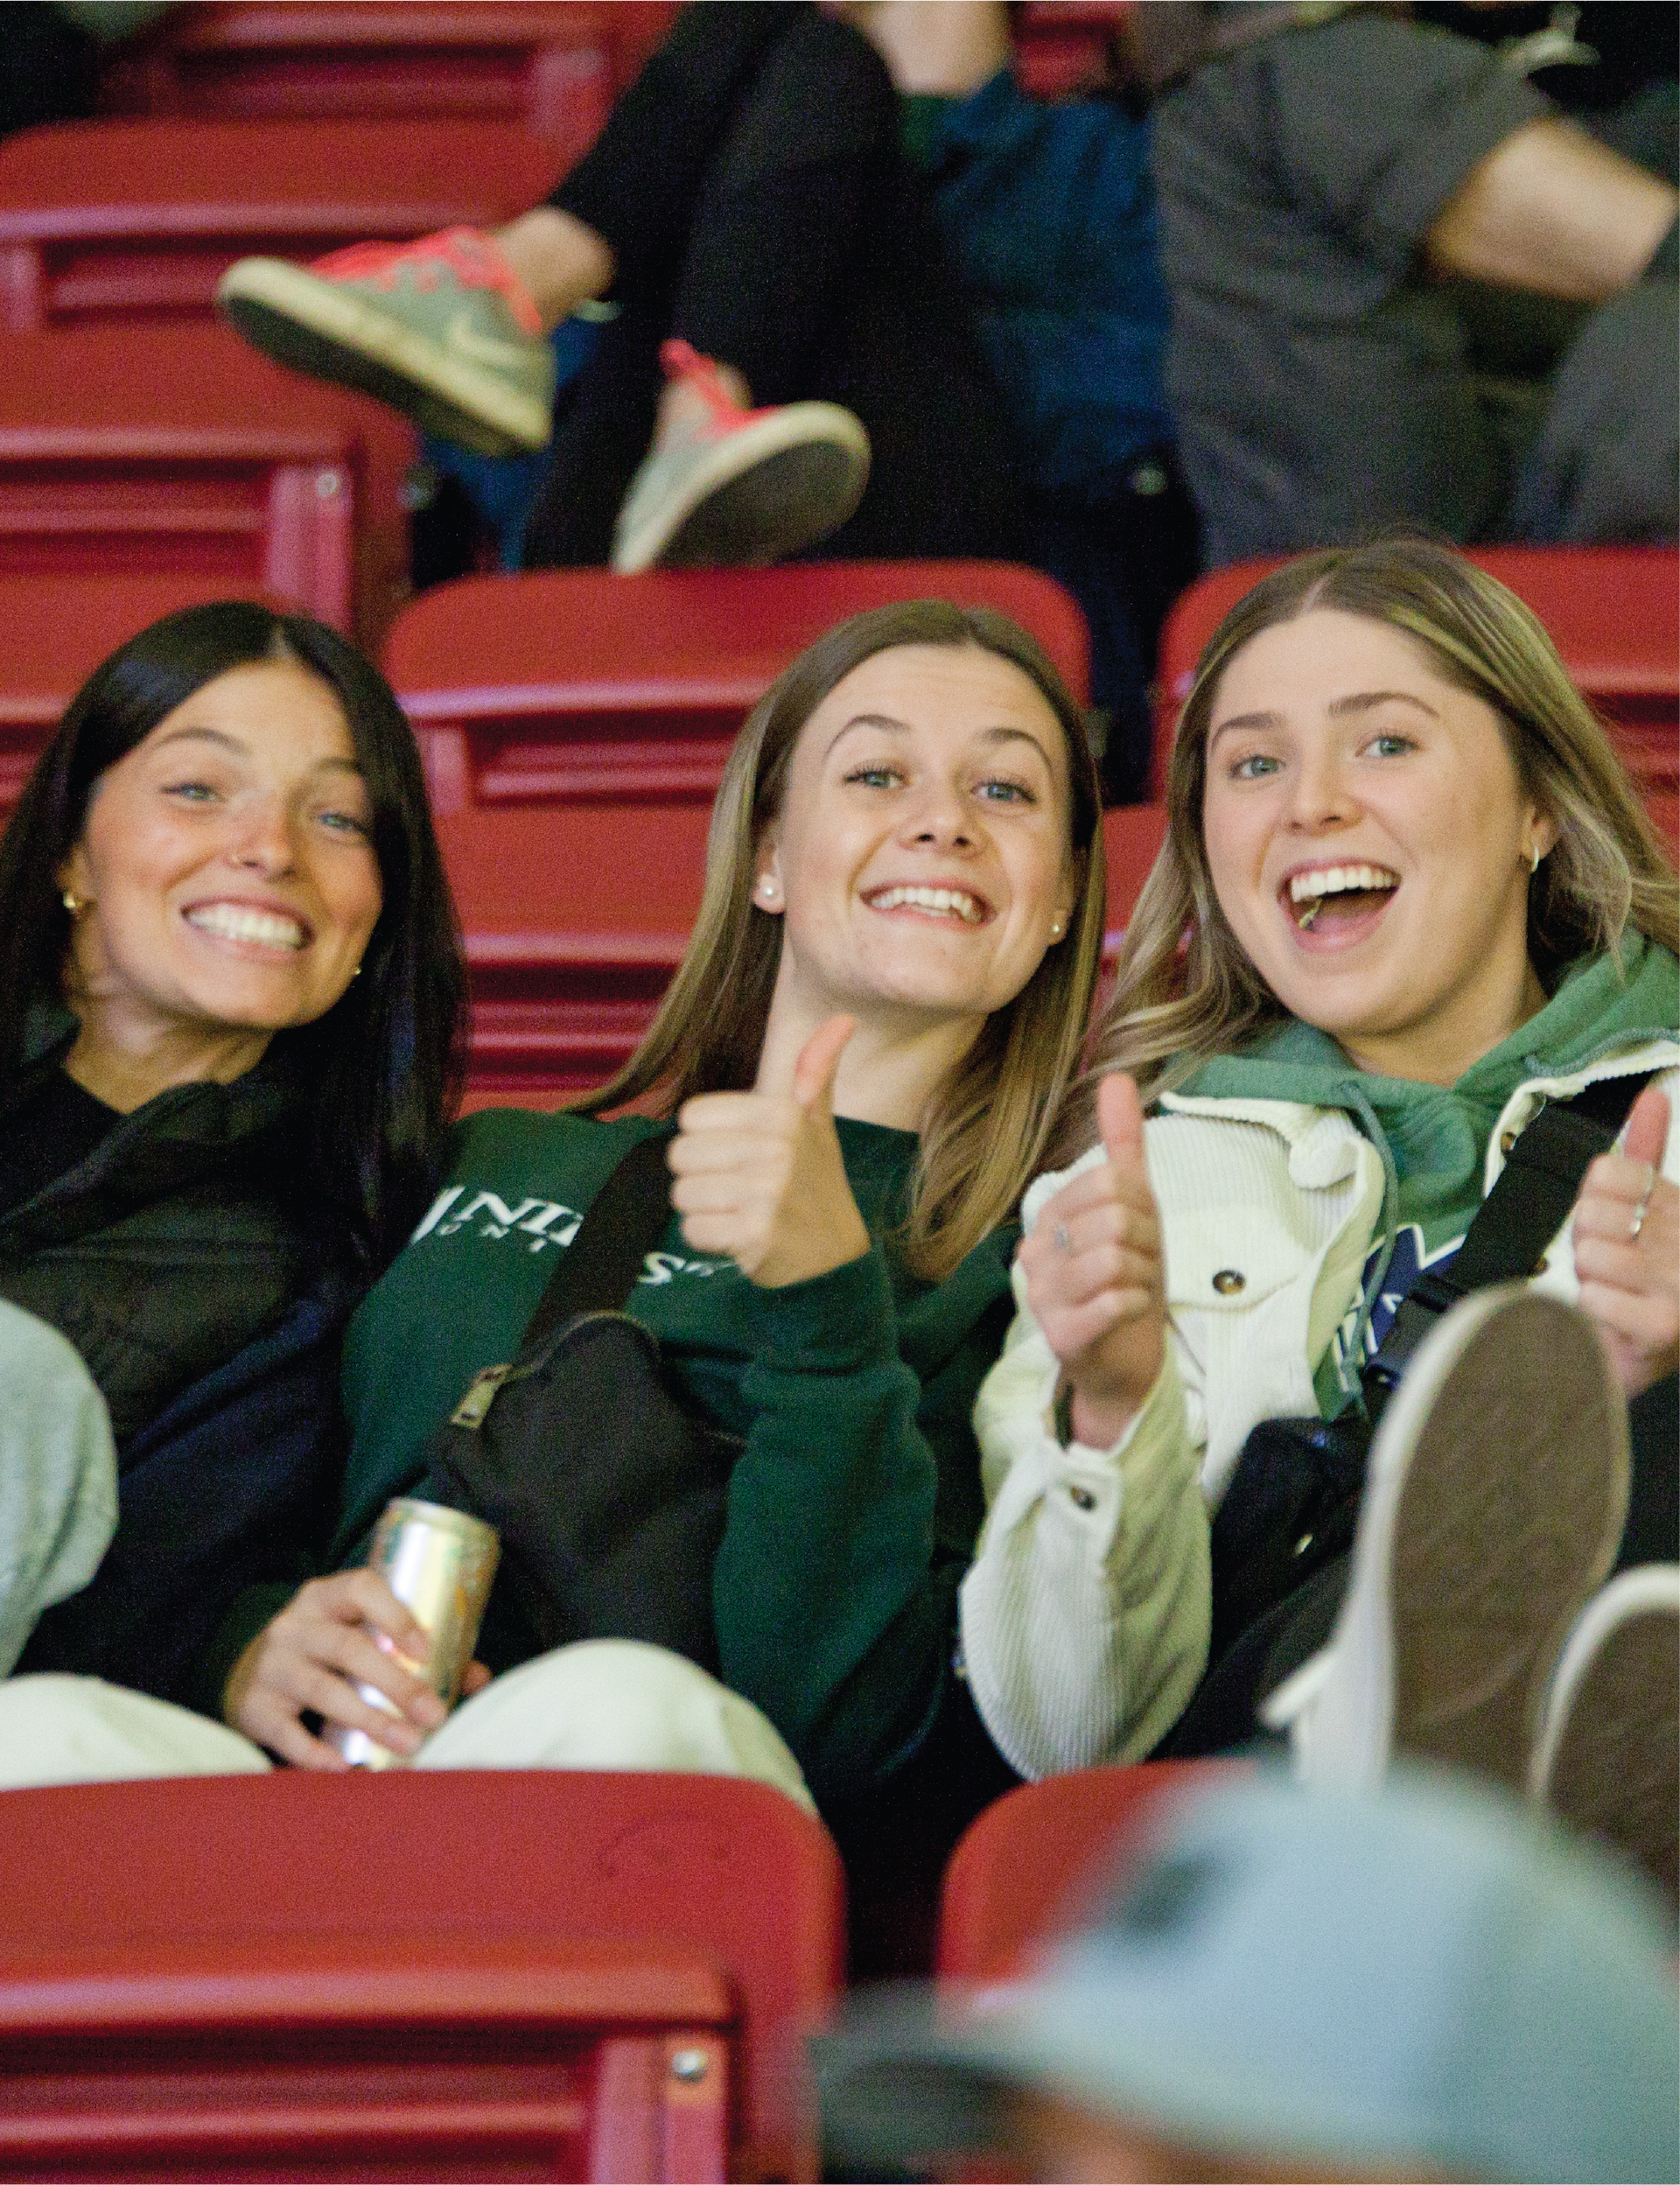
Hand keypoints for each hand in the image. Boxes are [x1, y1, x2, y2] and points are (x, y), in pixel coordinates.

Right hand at [223, 1568, 463, 1768]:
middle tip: (434, 1715)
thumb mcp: (362, 1637)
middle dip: (397, 1683)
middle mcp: (295, 1625)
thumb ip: (419, 1653)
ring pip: (323, 1691)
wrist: (249, 1674)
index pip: (362, 1588)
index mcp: (328, 1596)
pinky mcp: (253, 1707)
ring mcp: (271, 1665)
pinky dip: (318, 1754)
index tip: (427, 1652)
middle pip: (348, 1648)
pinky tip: (347, 1768)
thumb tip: (478, 1677)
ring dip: (372, 1720)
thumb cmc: (330, 1653)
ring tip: (410, 1744)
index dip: (396, 1616)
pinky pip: (287, 1733)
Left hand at [667, 1013, 871, 1285]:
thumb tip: (842, 1018)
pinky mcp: (754, 1235)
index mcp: (782, 1114)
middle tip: (737, 1189)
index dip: (707, 1140)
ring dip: (704, 1210)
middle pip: (679, 1155)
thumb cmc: (815, 1184)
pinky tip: (739, 1236)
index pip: (691, 1116)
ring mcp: (766, 1194)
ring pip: (682, 1195)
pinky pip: (693, 1230)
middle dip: (700, 1177)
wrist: (836, 1256)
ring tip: (739, 1212)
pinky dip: (709, 1240)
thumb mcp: (818, 1123)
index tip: (740, 1155)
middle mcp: (776, 1149)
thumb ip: (816, 1070)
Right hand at [1017, 1071, 1164, 1445]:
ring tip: (1133, 1290)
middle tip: (1138, 1269)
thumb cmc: (1126, 1279)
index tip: (1137, 1238)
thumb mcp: (1133, 1207)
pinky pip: (1115, 1299)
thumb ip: (1120, 1144)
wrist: (1125, 1362)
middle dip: (1146, 1245)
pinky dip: (1139, 1303)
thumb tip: (1118, 1076)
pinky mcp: (1062, 1335)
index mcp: (1046, 1218)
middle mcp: (1033, 1254)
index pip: (1108, 1182)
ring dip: (1144, 1276)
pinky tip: (1130, 1312)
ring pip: (1114, 1258)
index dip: (1142, 1209)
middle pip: (1113, 1218)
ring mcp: (1042, 1297)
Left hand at [1570, 1083, 1679, 1397]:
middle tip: (1609, 1264)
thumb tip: (1652, 1095)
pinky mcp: (1663, 1327)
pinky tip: (1615, 1317)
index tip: (1614, 1221)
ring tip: (1613, 1291)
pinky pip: (1594, 1297)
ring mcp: (1678, 1284)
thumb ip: (1646, 1152)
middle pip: (1591, 1211)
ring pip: (1591, 1255)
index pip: (1608, 1170)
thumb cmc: (1645, 1277)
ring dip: (1590, 1278)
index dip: (1593, 1198)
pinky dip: (1592, 1309)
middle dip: (1586, 1241)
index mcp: (1677, 1206)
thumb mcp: (1648, 1207)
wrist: (1658, 1352)